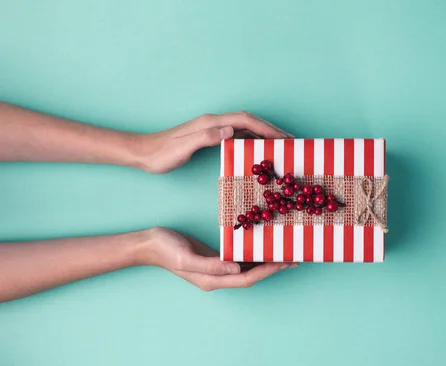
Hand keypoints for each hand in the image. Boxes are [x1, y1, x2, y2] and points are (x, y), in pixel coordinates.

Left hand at [138, 111, 291, 173]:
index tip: (283, 137)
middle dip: (271, 129)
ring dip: (263, 135)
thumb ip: (206, 137)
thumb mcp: (183, 147)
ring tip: (280, 145)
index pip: (245, 120)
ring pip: (245, 128)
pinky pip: (237, 136)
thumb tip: (229, 131)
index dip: (266, 127)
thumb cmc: (162, 154)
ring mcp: (212, 129)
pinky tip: (257, 150)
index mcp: (212, 122)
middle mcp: (214, 122)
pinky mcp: (209, 137)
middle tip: (290, 141)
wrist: (144, 153)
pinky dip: (252, 141)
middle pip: (249, 121)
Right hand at [145, 227, 296, 290]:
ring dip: (266, 262)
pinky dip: (254, 255)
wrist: (151, 243)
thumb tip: (235, 269)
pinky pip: (239, 259)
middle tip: (294, 258)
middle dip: (273, 268)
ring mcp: (217, 268)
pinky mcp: (216, 258)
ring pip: (248, 268)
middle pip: (252, 275)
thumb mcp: (186, 257)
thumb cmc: (166, 249)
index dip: (267, 271)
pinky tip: (264, 248)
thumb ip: (210, 265)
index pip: (246, 278)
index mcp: (212, 280)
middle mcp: (218, 277)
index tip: (284, 262)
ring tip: (285, 254)